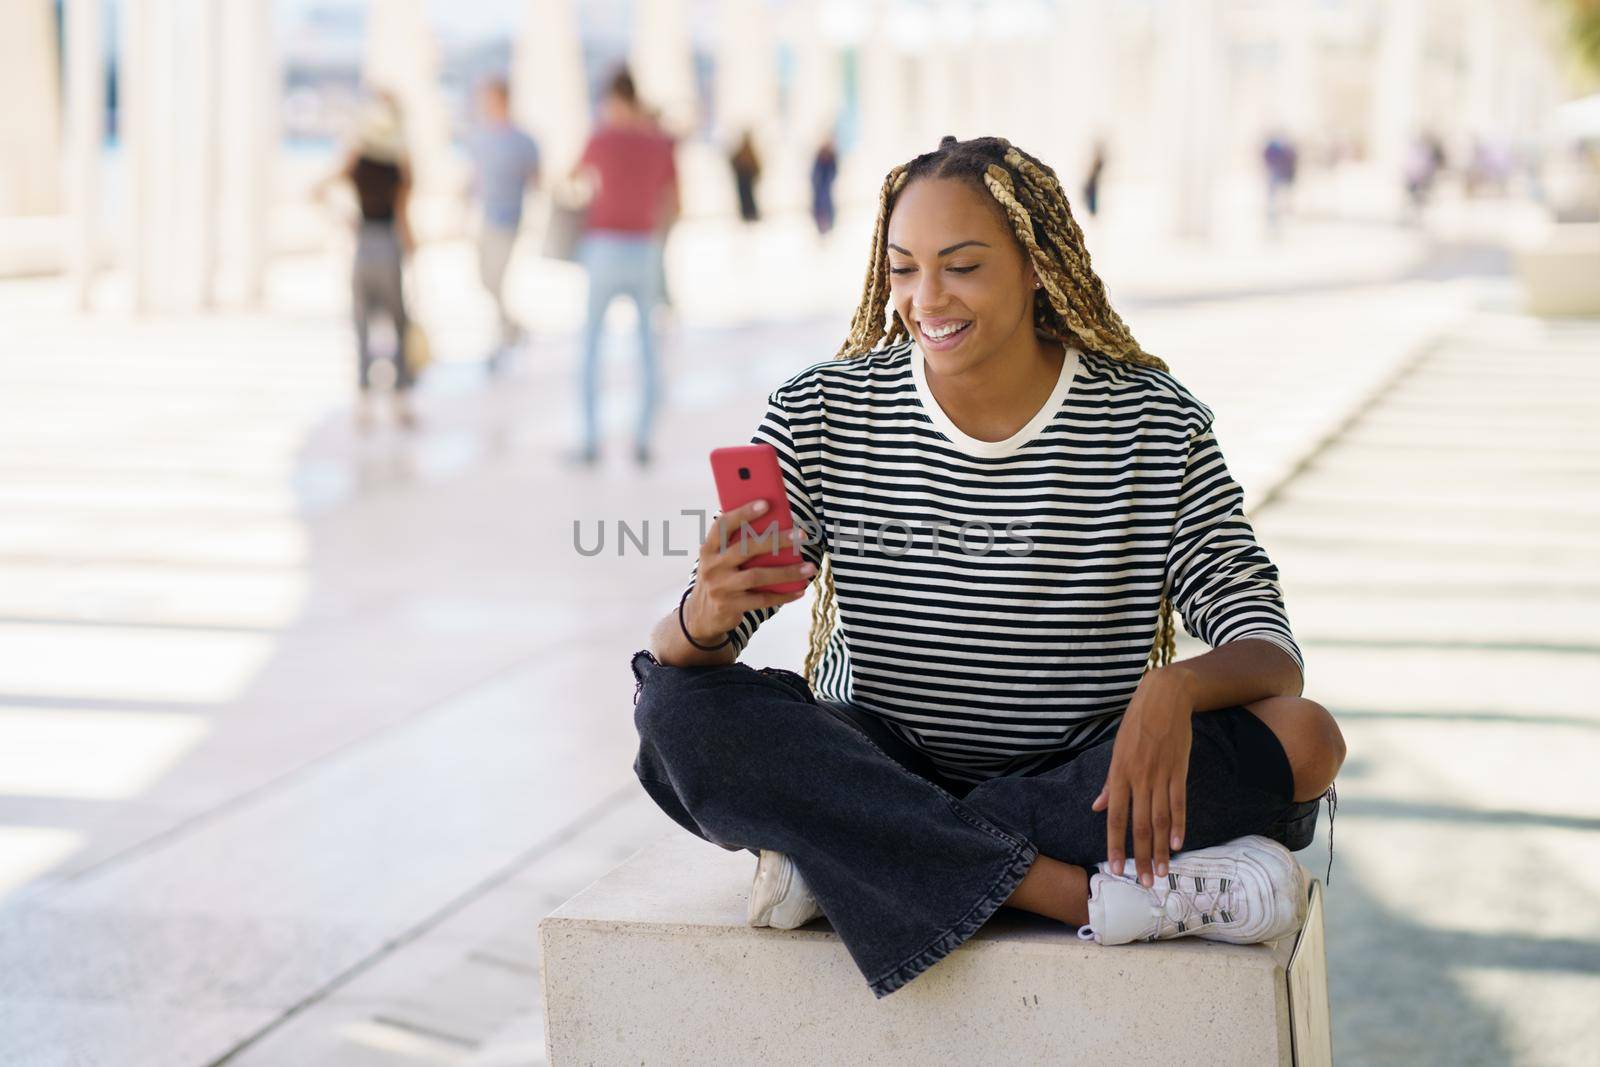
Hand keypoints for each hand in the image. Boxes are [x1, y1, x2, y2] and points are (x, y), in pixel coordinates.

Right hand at [684, 499, 813, 642]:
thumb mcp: (719, 559)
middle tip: (801, 535)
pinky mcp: (730, 606)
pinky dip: (783, 595)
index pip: (723, 525)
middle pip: (746, 549)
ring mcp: (720, 587)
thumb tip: (774, 524)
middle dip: (776, 540)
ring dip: (787, 572)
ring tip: (809, 567)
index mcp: (710, 548)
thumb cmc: (720, 577)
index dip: (743, 513)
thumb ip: (737, 543)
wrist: (701, 615)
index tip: (765, 503)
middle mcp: (712, 566)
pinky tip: (799, 590)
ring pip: (757, 576)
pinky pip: (761, 599)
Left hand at [1091, 665, 1196, 887]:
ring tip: (1163, 872)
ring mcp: (1160, 775)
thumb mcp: (1116, 751)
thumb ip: (1108, 783)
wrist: (1164, 698)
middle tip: (1144, 883)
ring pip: (1160, 819)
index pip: (1114, 818)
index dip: (1115, 845)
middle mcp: (1138, 778)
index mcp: (1118, 774)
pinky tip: (1179, 843)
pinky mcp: (1178, 770)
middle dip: (1141, 857)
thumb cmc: (1136, 724)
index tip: (1115, 869)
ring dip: (1162, 848)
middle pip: (1140, 825)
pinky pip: (1179, 802)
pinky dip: (1179, 824)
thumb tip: (1096, 807)